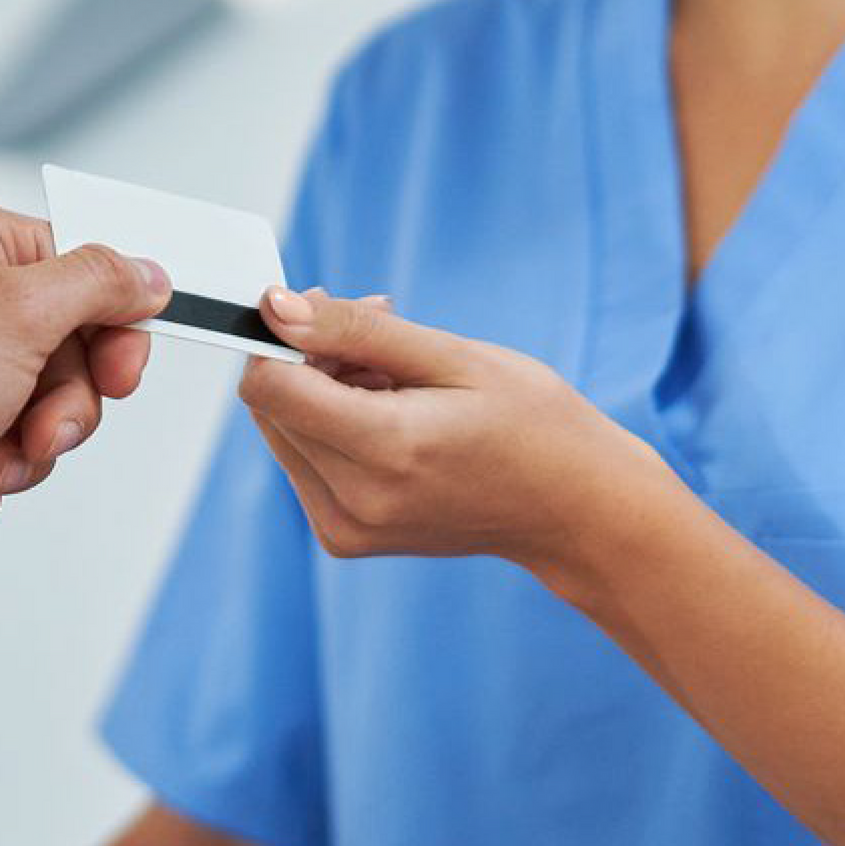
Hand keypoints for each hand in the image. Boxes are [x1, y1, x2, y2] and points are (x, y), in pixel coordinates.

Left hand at [0, 196, 171, 621]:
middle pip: (65, 348)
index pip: (83, 270)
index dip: (113, 332)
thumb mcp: (21, 315)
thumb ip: (98, 284)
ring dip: (22, 454)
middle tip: (40, 437)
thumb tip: (147, 272)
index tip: (120, 378)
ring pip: (32, 406)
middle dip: (60, 411)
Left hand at [237, 285, 674, 597]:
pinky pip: (306, 460)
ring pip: (285, 429)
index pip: (270, 386)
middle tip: (385, 330)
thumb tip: (276, 308)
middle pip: (273, 404)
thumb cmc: (532, 423)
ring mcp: (347, 528)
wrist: (574, 510)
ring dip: (324, 389)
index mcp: (386, 451)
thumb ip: (354, 330)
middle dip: (312, 355)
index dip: (284, 335)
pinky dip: (334, 424)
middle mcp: (355, 501)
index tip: (330, 308)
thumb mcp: (453, 355)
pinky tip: (394, 412)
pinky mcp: (344, 537)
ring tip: (401, 376)